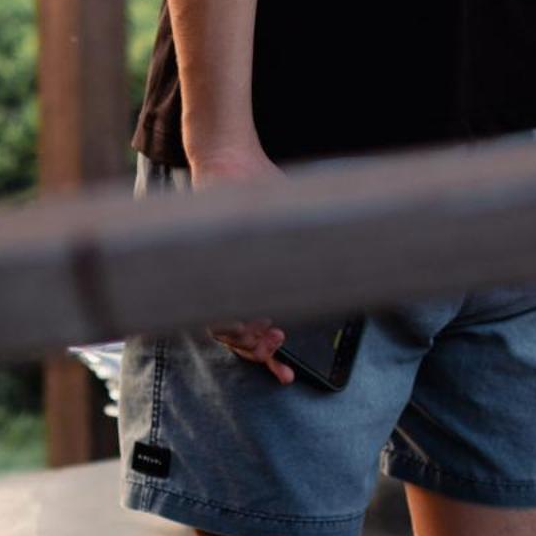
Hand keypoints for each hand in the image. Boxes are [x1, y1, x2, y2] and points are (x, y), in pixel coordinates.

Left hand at [185, 140, 293, 385]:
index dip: (262, 359)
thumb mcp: (286, 226)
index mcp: (232, 279)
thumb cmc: (254, 190)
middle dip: (256, 351)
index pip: (241, 333)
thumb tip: (333, 268)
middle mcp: (215, 281)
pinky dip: (235, 321)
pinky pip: (214, 307)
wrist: (229, 160)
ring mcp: (206, 274)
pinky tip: (257, 321)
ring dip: (248, 339)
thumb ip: (297, 253)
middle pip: (230, 339)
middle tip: (278, 344)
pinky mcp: (202, 264)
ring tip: (271, 333)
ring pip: (222, 330)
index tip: (286, 375)